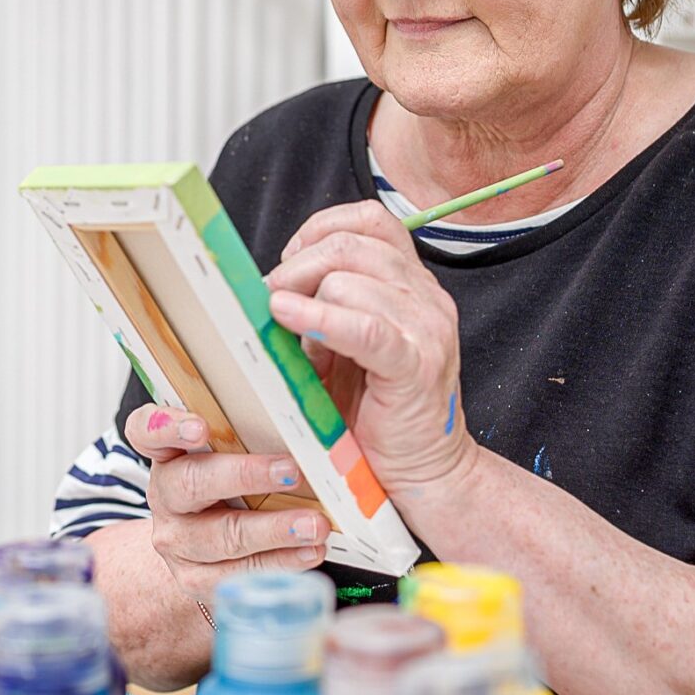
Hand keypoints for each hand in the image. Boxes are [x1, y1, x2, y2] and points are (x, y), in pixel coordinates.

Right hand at [123, 403, 329, 602]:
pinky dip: (280, 564)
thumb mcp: (233, 447)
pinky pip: (238, 574)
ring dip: (274, 530)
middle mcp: (165, 495)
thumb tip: (313, 382)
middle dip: (245, 476)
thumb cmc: (232, 482)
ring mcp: (177, 541)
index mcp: (168, 452)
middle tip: (291, 470)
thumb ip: (254, 421)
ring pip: (221, 536)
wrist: (206, 547)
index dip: (167, 427)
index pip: (146, 431)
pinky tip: (310, 552)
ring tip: (316, 524)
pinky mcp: (195, 579)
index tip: (200, 428)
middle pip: (191, 483)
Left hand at [264, 200, 475, 496]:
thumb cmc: (377, 413)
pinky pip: (366, 327)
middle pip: (349, 245)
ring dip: (302, 297)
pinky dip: (321, 320)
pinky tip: (288, 319)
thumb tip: (266, 286)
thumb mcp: (343, 347)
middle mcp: (427, 297)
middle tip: (268, 299)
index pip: (370, 220)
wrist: (425, 473)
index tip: (289, 261)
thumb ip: (321, 308)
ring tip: (279, 325)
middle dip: (297, 267)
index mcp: (413, 284)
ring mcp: (427, 329)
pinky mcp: (417, 365)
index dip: (320, 229)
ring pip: (349, 280)